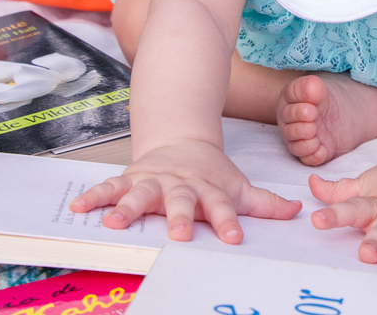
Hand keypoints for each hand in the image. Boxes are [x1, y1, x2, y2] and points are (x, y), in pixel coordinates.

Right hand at [68, 139, 301, 243]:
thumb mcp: (238, 185)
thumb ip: (265, 203)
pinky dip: (94, 196)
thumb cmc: (211, 173)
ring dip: (127, 207)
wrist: (180, 140)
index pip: (221, 206)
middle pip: (180, 201)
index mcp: (208, 190)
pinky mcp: (131, 178)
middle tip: (179, 234)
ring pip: (140, 194)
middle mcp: (180, 186)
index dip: (228, 220)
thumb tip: (298, 213)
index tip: (233, 236)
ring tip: (114, 222)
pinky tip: (78, 207)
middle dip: (179, 217)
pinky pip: (109, 187)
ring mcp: (153, 181)